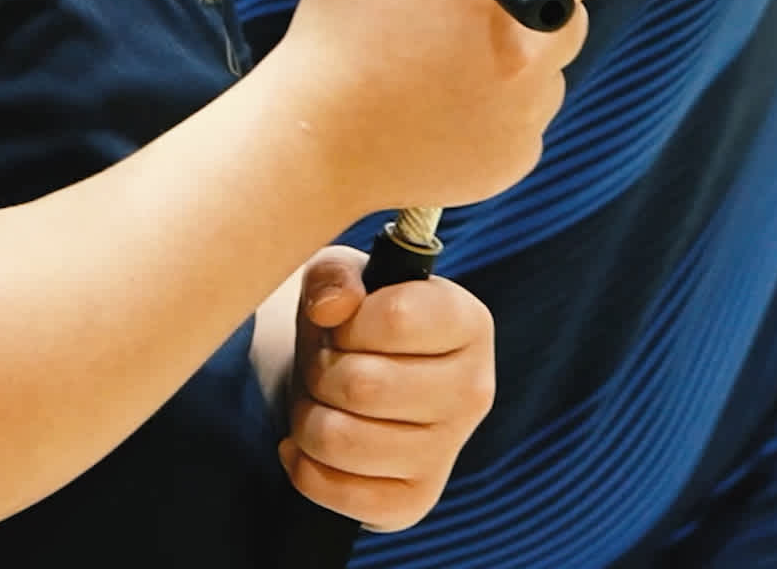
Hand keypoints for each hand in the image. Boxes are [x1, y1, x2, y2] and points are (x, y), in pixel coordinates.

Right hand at [271, 0, 595, 214]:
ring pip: (549, 76)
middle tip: (470, 11)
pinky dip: (499, 116)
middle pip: (569, 18)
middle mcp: (529, 63)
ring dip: (518, 64)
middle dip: (530, 8)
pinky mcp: (513, 161)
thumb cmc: (336, 46)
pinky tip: (449, 107)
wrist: (313, 145)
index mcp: (502, 0)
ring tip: (451, 64)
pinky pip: (527, 127)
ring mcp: (525, 118)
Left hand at [278, 246, 496, 532]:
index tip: (345, 324)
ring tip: (321, 403)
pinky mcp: (414, 501)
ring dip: (307, 418)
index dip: (348, 320)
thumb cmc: (347, 325)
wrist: (339, 386)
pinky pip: (334, 490)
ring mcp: (447, 452)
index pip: (398, 318)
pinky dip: (303, 465)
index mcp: (469, 323)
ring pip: (339, 438)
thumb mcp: (339, 279)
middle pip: (362, 385)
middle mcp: (473, 390)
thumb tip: (334, 307)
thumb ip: (335, 275)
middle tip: (325, 367)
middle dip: (320, 372)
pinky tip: (313, 446)